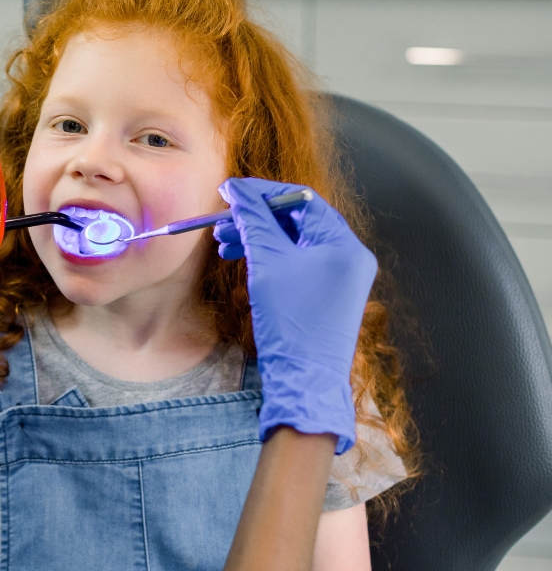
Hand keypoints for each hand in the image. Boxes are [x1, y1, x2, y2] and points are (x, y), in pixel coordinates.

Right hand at [214, 177, 375, 454]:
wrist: (304, 379)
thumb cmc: (291, 321)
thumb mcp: (267, 263)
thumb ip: (252, 221)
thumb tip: (237, 191)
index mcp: (344, 244)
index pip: (301, 200)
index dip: (262, 193)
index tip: (229, 193)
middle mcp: (350, 256)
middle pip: (297, 220)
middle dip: (256, 219)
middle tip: (221, 223)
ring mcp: (342, 276)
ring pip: (294, 242)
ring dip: (258, 238)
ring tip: (224, 245)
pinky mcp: (330, 294)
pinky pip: (298, 263)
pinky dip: (271, 258)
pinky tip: (244, 261)